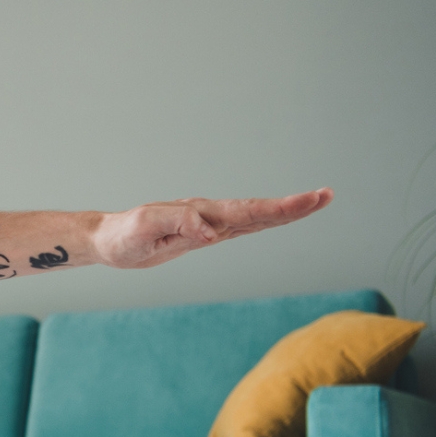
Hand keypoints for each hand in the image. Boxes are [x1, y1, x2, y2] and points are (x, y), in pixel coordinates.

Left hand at [91, 188, 331, 268]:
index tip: (309, 200)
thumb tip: (213, 233)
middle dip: (293, 206)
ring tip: (315, 202)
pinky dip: (263, 221)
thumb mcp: (147, 227)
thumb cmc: (125, 233)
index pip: (248, 210)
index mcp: (201, 212)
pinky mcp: (203, 235)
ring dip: (284, 212)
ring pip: (254, 217)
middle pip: (258, 210)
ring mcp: (208, 225)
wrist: (110, 240)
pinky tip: (279, 218)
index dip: (280, 207)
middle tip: (327, 196)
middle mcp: (209, 216)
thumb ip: (180, 223)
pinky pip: (239, 228)